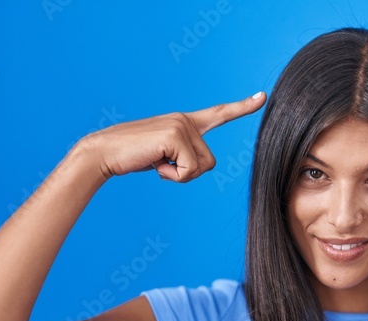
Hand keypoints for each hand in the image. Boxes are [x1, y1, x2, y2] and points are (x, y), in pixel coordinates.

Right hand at [80, 92, 265, 181]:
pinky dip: (172, 176)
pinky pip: (189, 170)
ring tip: (156, 162)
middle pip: (210, 162)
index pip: (219, 114)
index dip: (242, 107)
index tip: (262, 97)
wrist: (104, 153)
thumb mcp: (165, 156)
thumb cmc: (133, 157)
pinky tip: (154, 163)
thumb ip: (185, 156)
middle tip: (160, 164)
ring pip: (201, 168)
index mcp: (185, 122)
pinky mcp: (175, 136)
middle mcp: (186, 120)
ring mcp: (181, 125)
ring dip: (179, 175)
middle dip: (187, 173)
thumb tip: (199, 165)